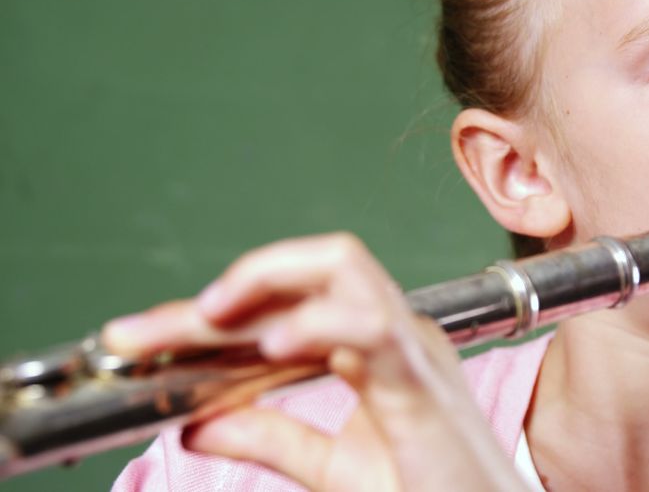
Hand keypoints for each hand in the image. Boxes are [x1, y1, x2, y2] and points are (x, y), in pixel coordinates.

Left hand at [104, 233, 527, 491]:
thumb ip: (270, 437)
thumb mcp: (333, 468)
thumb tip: (195, 426)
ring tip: (206, 315)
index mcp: (375, 347)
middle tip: (151, 328)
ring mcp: (412, 348)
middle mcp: (394, 333)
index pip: (286, 304)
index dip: (209, 316)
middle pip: (308, 270)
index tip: (140, 339)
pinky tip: (268, 346)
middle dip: (227, 286)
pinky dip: (317, 324)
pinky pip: (372, 327)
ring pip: (344, 268)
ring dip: (265, 280)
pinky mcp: (422, 382)